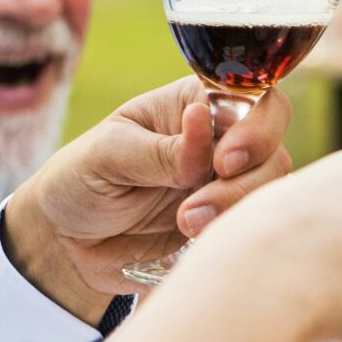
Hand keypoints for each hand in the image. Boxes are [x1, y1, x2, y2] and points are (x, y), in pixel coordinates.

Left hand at [4, 77, 296, 320]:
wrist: (69, 244)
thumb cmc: (80, 180)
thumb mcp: (107, 155)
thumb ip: (160, 148)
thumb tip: (203, 124)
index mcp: (195, 105)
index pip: (255, 98)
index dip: (257, 127)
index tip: (225, 162)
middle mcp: (222, 141)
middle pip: (272, 150)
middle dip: (243, 182)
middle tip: (194, 210)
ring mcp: (227, 186)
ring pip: (269, 192)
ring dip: (233, 212)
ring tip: (185, 226)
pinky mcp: (225, 225)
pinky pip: (252, 228)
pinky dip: (231, 236)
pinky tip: (192, 241)